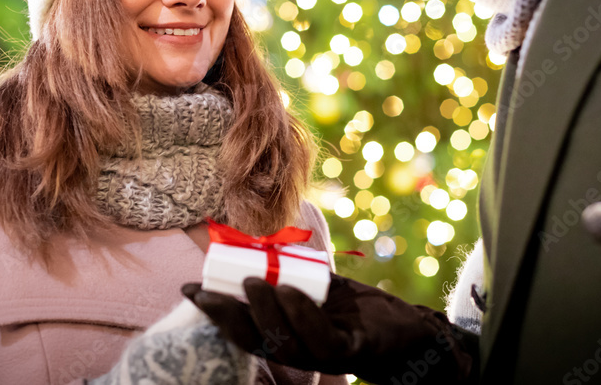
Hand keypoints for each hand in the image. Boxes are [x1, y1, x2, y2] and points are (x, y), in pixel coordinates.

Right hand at [183, 273, 477, 383]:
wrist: (409, 333)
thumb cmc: (360, 311)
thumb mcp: (320, 287)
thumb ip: (293, 273)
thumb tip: (259, 244)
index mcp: (288, 337)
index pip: (244, 330)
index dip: (215, 313)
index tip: (190, 288)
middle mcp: (300, 352)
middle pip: (254, 340)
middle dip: (225, 316)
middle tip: (206, 290)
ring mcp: (324, 355)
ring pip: (283, 342)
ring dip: (263, 312)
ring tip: (253, 282)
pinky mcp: (350, 352)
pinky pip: (319, 338)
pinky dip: (301, 314)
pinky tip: (290, 291)